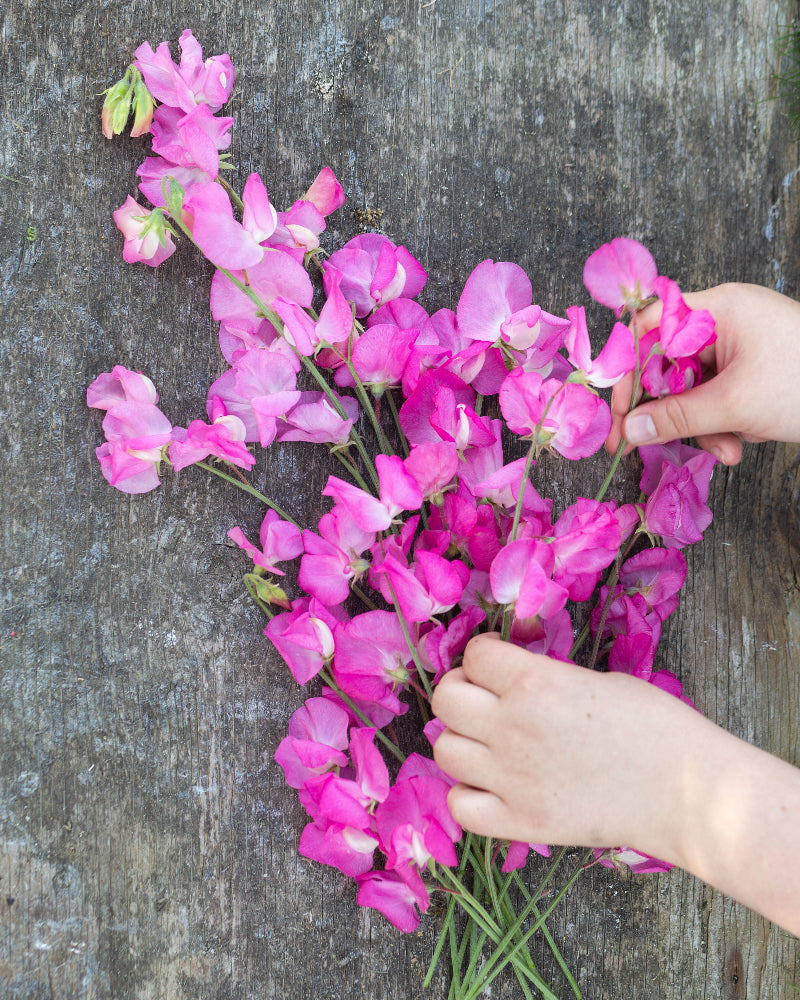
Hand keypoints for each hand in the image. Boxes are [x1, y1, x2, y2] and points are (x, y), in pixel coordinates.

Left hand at [432, 634, 799, 935]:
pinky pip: (461, 806)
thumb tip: (510, 678)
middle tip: (484, 696)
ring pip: (444, 750)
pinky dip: (468, 794)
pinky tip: (491, 785)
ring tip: (489, 742)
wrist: (688, 791)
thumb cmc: (656, 725)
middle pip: (445, 699)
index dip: (484, 653)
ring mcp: (512, 778)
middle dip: (461, 689)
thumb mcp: (596, 678)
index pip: (474, 655)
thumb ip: (544, 677)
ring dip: (462, 740)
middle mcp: (513, 726)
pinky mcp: (522, 822)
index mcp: (536, 681)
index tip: (497, 660)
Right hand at [605, 282, 799, 464]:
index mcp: (719, 309)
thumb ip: (675, 418)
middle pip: (668, 365)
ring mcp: (742, 347)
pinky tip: (743, 442)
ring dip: (702, 425)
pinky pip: (718, 397)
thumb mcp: (735, 406)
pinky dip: (724, 424)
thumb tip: (629, 430)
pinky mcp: (754, 372)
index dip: (627, 371)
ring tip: (728, 449)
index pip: (649, 329)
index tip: (618, 413)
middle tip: (642, 444)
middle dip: (670, 410)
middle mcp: (726, 322)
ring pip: (693, 388)